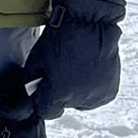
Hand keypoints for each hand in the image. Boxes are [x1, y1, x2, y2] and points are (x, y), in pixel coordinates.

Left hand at [23, 0, 125, 119]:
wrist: (90, 25)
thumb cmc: (60, 40)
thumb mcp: (36, 61)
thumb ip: (29, 85)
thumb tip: (27, 100)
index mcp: (59, 94)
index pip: (47, 112)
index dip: (43, 100)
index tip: (43, 87)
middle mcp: (79, 100)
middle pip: (64, 105)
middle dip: (59, 93)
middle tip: (60, 71)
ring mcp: (97, 96)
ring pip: (80, 103)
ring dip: (76, 92)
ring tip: (76, 69)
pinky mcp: (110, 92)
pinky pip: (96, 97)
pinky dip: (91, 88)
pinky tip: (88, 71)